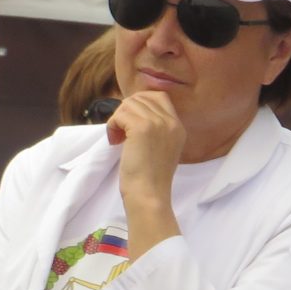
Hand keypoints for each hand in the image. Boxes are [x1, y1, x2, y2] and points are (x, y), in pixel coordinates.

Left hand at [107, 91, 186, 215]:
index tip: (130, 122)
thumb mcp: (162, 147)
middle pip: (141, 98)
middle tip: (121, 132)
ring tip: (118, 138)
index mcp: (178, 126)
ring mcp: (158, 123)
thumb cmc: (151, 177)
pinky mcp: (141, 128)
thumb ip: (156, 128)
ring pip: (129, 104)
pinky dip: (112, 125)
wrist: (149, 193)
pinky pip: (120, 114)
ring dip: (117, 119)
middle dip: (126, 111)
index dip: (140, 103)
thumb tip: (132, 111)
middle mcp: (171, 121)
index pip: (159, 96)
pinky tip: (115, 141)